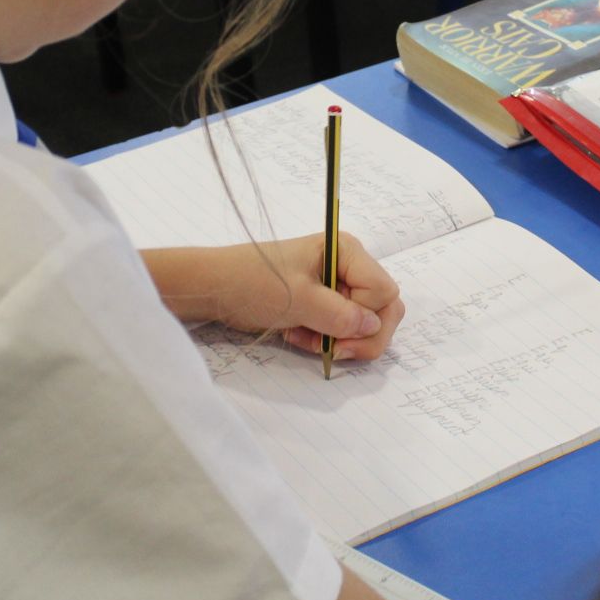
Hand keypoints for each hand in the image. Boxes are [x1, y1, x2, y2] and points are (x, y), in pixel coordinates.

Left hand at [147, 232, 405, 363]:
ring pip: (366, 323)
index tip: (334, 329)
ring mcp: (338, 286)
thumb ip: (339, 315)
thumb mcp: (298, 300)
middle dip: (361, 335)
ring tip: (307, 339)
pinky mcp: (325, 304)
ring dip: (341, 340)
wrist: (215, 288)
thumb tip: (373, 327)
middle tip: (332, 349)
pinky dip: (326, 340)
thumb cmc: (253, 282)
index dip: (365, 316)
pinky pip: (344, 329)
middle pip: (384, 309)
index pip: (384, 292)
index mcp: (347, 251)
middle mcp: (349, 266)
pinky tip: (299, 336)